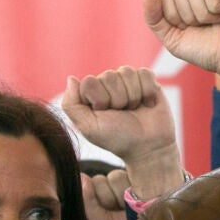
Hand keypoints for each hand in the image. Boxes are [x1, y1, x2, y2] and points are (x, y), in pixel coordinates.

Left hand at [62, 67, 182, 193]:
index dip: (99, 99)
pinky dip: (147, 91)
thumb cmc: (116, 139)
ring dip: (132, 96)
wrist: (147, 147)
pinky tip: (147, 104)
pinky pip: (145, 73)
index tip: (104, 114)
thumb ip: (71, 104)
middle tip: (122, 114)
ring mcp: (128, 81)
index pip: (89, 81)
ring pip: (127, 72)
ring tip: (134, 110)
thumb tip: (71, 78)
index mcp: (92, 93)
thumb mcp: (88, 127)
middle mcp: (109, 84)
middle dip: (117, 99)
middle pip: (109, 76)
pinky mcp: (148, 81)